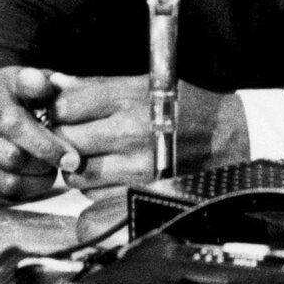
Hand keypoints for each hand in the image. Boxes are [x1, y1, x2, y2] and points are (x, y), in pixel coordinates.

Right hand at [0, 66, 84, 204]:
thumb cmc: (18, 96)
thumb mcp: (32, 80)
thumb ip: (44, 83)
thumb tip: (53, 86)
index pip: (12, 122)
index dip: (45, 143)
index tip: (71, 156)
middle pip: (10, 157)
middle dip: (44, 164)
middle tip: (62, 162)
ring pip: (5, 182)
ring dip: (35, 182)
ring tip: (47, 170)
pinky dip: (21, 194)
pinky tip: (31, 179)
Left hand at [45, 75, 250, 189]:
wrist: (229, 140)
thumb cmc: (185, 107)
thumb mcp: (146, 84)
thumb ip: (96, 86)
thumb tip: (54, 84)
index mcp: (130, 98)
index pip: (67, 105)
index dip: (55, 109)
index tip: (59, 112)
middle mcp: (130, 132)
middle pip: (65, 140)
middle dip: (61, 139)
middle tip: (70, 136)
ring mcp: (136, 168)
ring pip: (76, 175)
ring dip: (76, 168)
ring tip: (92, 157)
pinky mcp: (141, 194)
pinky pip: (96, 199)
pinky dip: (95, 189)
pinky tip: (110, 175)